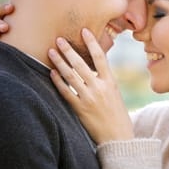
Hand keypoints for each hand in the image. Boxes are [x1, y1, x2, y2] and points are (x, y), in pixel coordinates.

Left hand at [48, 28, 133, 144]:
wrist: (118, 138)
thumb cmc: (117, 115)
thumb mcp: (115, 94)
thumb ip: (104, 80)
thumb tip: (92, 66)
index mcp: (110, 82)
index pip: (100, 57)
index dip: (92, 42)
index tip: (84, 31)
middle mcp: (99, 88)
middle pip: (81, 64)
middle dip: (69, 50)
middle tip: (59, 39)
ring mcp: (89, 98)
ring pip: (70, 76)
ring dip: (59, 62)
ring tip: (51, 52)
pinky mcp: (80, 109)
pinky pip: (65, 93)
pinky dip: (58, 82)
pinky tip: (51, 73)